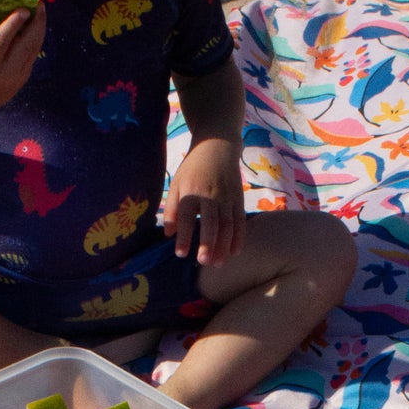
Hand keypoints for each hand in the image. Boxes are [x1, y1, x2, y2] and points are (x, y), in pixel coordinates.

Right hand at [0, 0, 45, 116]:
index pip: (1, 42)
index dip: (13, 24)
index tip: (23, 8)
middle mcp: (6, 73)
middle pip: (25, 45)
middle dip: (35, 23)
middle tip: (39, 3)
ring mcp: (18, 77)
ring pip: (34, 49)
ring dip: (40, 28)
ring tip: (41, 9)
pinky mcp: (25, 77)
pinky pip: (33, 53)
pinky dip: (36, 37)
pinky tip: (36, 24)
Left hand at [163, 138, 245, 264]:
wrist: (217, 145)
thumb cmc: (193, 168)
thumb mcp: (176, 183)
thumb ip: (171, 208)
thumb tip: (168, 234)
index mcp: (191, 191)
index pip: (187, 216)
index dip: (184, 236)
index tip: (181, 253)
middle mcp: (210, 195)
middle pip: (211, 222)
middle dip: (208, 243)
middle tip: (204, 261)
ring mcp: (227, 197)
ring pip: (227, 224)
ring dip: (224, 245)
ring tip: (218, 263)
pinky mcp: (238, 199)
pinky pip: (240, 221)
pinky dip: (239, 237)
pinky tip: (234, 252)